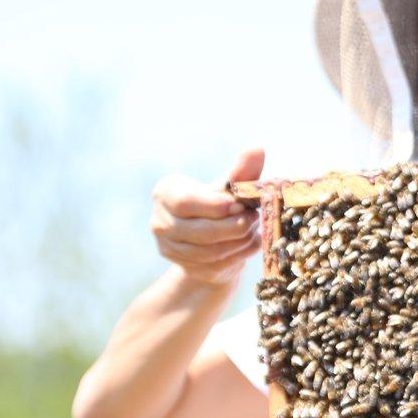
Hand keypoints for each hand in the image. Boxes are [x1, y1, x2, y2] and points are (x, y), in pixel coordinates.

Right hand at [149, 147, 264, 286]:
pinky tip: (248, 243)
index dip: (215, 206)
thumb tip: (258, 148)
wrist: (212, 238)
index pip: (185, 202)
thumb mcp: (229, 186)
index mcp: (165, 193)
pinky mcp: (184, 268)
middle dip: (234, 226)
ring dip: (239, 241)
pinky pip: (216, 265)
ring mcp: (169, 248)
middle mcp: (159, 221)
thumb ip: (242, 170)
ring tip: (253, 228)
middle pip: (200, 230)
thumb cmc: (219, 204)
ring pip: (210, 251)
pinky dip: (238, 255)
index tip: (240, 205)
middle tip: (254, 217)